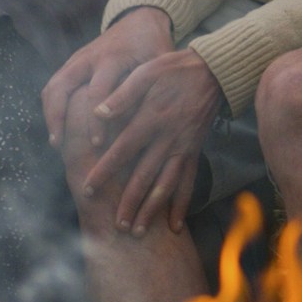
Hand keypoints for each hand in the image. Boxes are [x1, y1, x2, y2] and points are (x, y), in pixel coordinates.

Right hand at [42, 6, 173, 147]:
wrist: (140, 19)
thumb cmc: (154, 46)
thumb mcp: (160, 63)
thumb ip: (153, 87)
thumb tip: (150, 124)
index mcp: (112, 57)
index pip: (97, 91)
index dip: (96, 120)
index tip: (97, 144)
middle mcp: (88, 57)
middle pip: (61, 86)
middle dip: (57, 116)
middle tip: (59, 145)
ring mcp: (76, 58)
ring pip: (52, 86)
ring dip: (50, 114)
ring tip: (56, 142)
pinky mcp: (72, 62)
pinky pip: (54, 84)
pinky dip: (51, 106)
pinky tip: (58, 128)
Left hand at [81, 47, 222, 237]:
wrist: (213, 72)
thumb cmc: (173, 70)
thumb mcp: (145, 73)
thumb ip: (122, 94)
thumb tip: (98, 112)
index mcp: (150, 119)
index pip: (122, 151)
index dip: (105, 170)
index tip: (89, 188)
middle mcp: (167, 139)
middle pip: (144, 176)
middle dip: (129, 202)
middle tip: (116, 225)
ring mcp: (183, 148)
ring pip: (166, 185)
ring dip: (152, 210)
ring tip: (138, 231)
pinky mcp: (194, 152)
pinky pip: (188, 182)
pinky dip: (181, 204)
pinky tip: (174, 225)